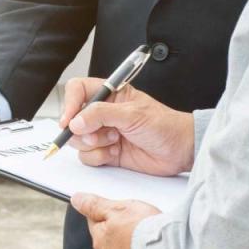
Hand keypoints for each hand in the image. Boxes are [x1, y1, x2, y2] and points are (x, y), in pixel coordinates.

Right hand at [60, 78, 194, 175]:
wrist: (179, 151)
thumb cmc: (165, 126)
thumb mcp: (132, 114)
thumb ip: (101, 114)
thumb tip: (75, 122)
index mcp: (110, 94)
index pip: (77, 90)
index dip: (69, 104)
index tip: (69, 120)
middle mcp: (102, 113)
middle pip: (72, 120)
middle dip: (83, 130)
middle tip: (100, 133)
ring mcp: (102, 133)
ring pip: (77, 140)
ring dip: (94, 144)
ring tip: (115, 141)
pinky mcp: (104, 152)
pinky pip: (86, 157)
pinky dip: (99, 157)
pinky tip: (115, 153)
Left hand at [71, 193, 161, 248]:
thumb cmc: (145, 230)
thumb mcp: (118, 209)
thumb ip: (95, 205)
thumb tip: (76, 200)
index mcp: (100, 240)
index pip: (95, 221)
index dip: (107, 212)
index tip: (121, 209)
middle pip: (110, 239)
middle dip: (121, 230)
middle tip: (139, 221)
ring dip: (133, 247)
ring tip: (150, 238)